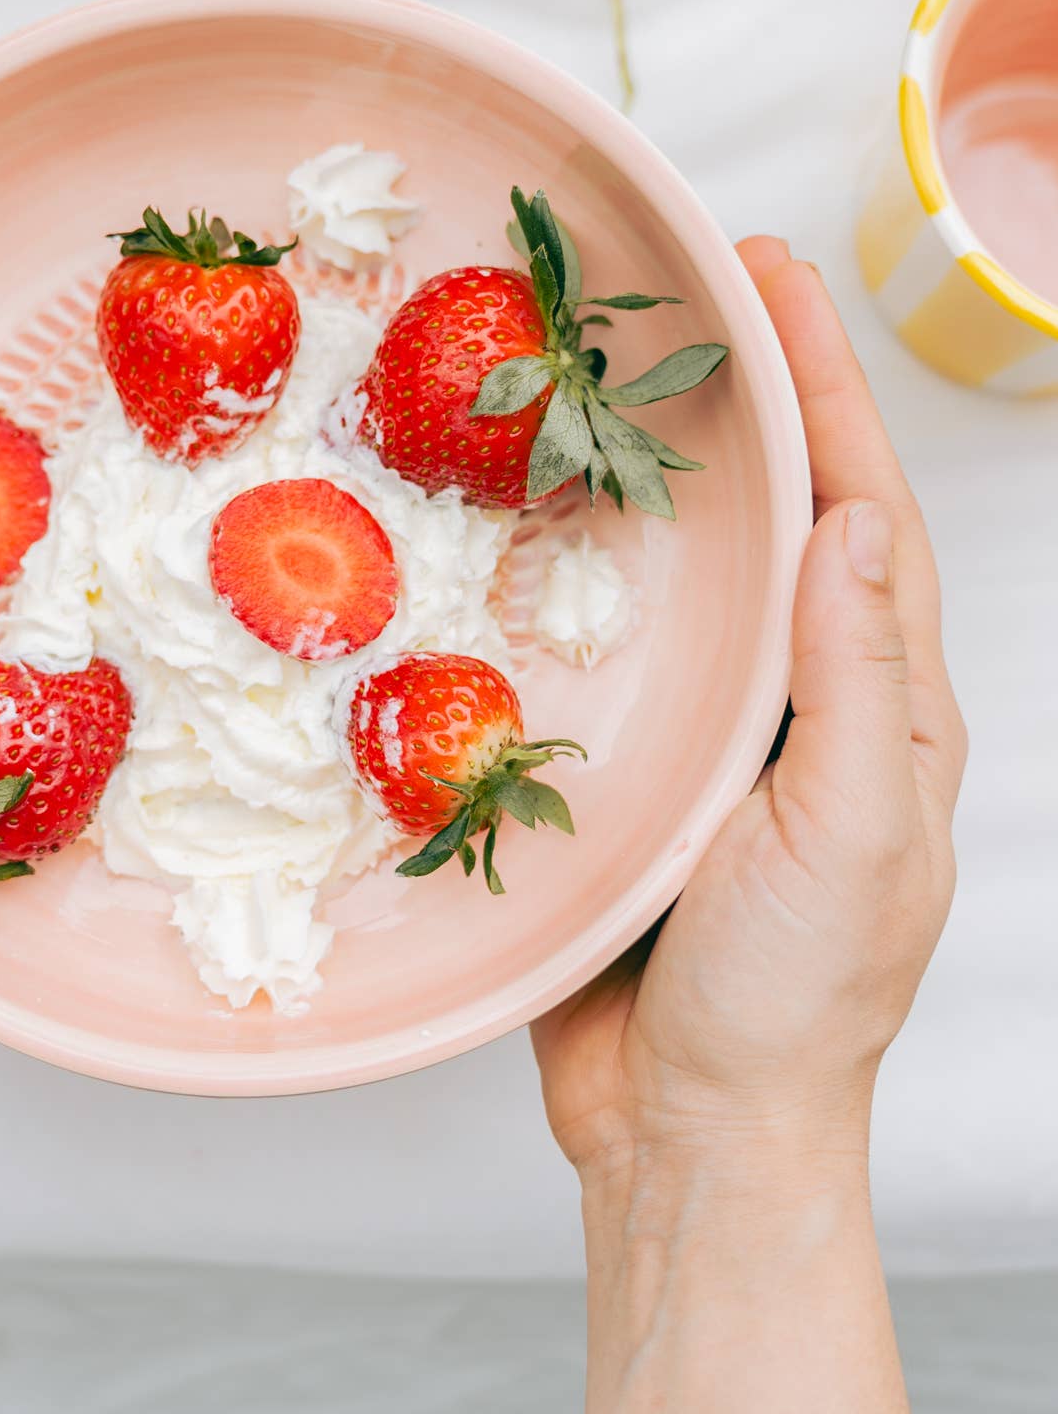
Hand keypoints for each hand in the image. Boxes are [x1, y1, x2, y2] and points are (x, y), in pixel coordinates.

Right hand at [532, 241, 965, 1180]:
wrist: (688, 1129)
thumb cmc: (790, 999)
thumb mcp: (847, 830)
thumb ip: (852, 679)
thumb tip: (851, 522)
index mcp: (881, 709)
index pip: (862, 515)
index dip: (826, 393)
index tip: (774, 284)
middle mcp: (804, 703)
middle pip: (784, 519)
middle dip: (754, 398)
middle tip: (696, 287)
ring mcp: (715, 737)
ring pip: (695, 576)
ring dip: (667, 470)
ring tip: (615, 372)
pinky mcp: (628, 774)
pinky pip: (610, 654)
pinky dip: (584, 580)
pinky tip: (532, 531)